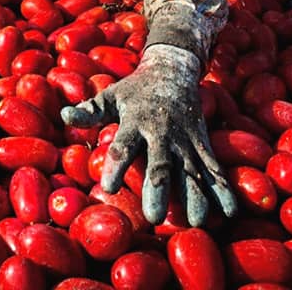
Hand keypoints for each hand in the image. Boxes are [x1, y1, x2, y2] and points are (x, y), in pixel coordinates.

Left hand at [60, 43, 236, 226]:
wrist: (174, 69)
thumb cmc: (135, 89)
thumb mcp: (110, 96)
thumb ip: (89, 111)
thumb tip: (63, 115)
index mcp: (135, 121)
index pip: (123, 145)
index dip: (116, 166)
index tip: (108, 187)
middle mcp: (162, 132)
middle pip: (160, 163)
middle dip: (158, 190)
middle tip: (153, 218)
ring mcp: (185, 139)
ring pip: (191, 170)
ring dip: (194, 196)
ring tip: (195, 222)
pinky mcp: (203, 143)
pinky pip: (214, 168)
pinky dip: (222, 189)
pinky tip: (229, 212)